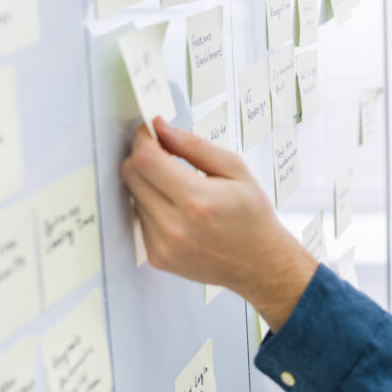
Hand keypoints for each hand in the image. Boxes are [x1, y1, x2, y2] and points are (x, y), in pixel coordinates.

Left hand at [119, 116, 317, 329]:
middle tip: (163, 152)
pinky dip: (153, 206)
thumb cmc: (253, 215)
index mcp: (197, 200)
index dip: (143, 139)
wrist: (259, 264)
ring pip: (134, 196)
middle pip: (131, 175)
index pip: (146, 160)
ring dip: (149, 182)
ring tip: (179, 186)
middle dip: (143, 156)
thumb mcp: (235, 169)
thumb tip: (161, 126)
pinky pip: (141, 218)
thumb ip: (193, 145)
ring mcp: (162, 245)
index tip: (150, 131)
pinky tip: (179, 209)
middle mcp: (174, 226)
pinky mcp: (157, 256)